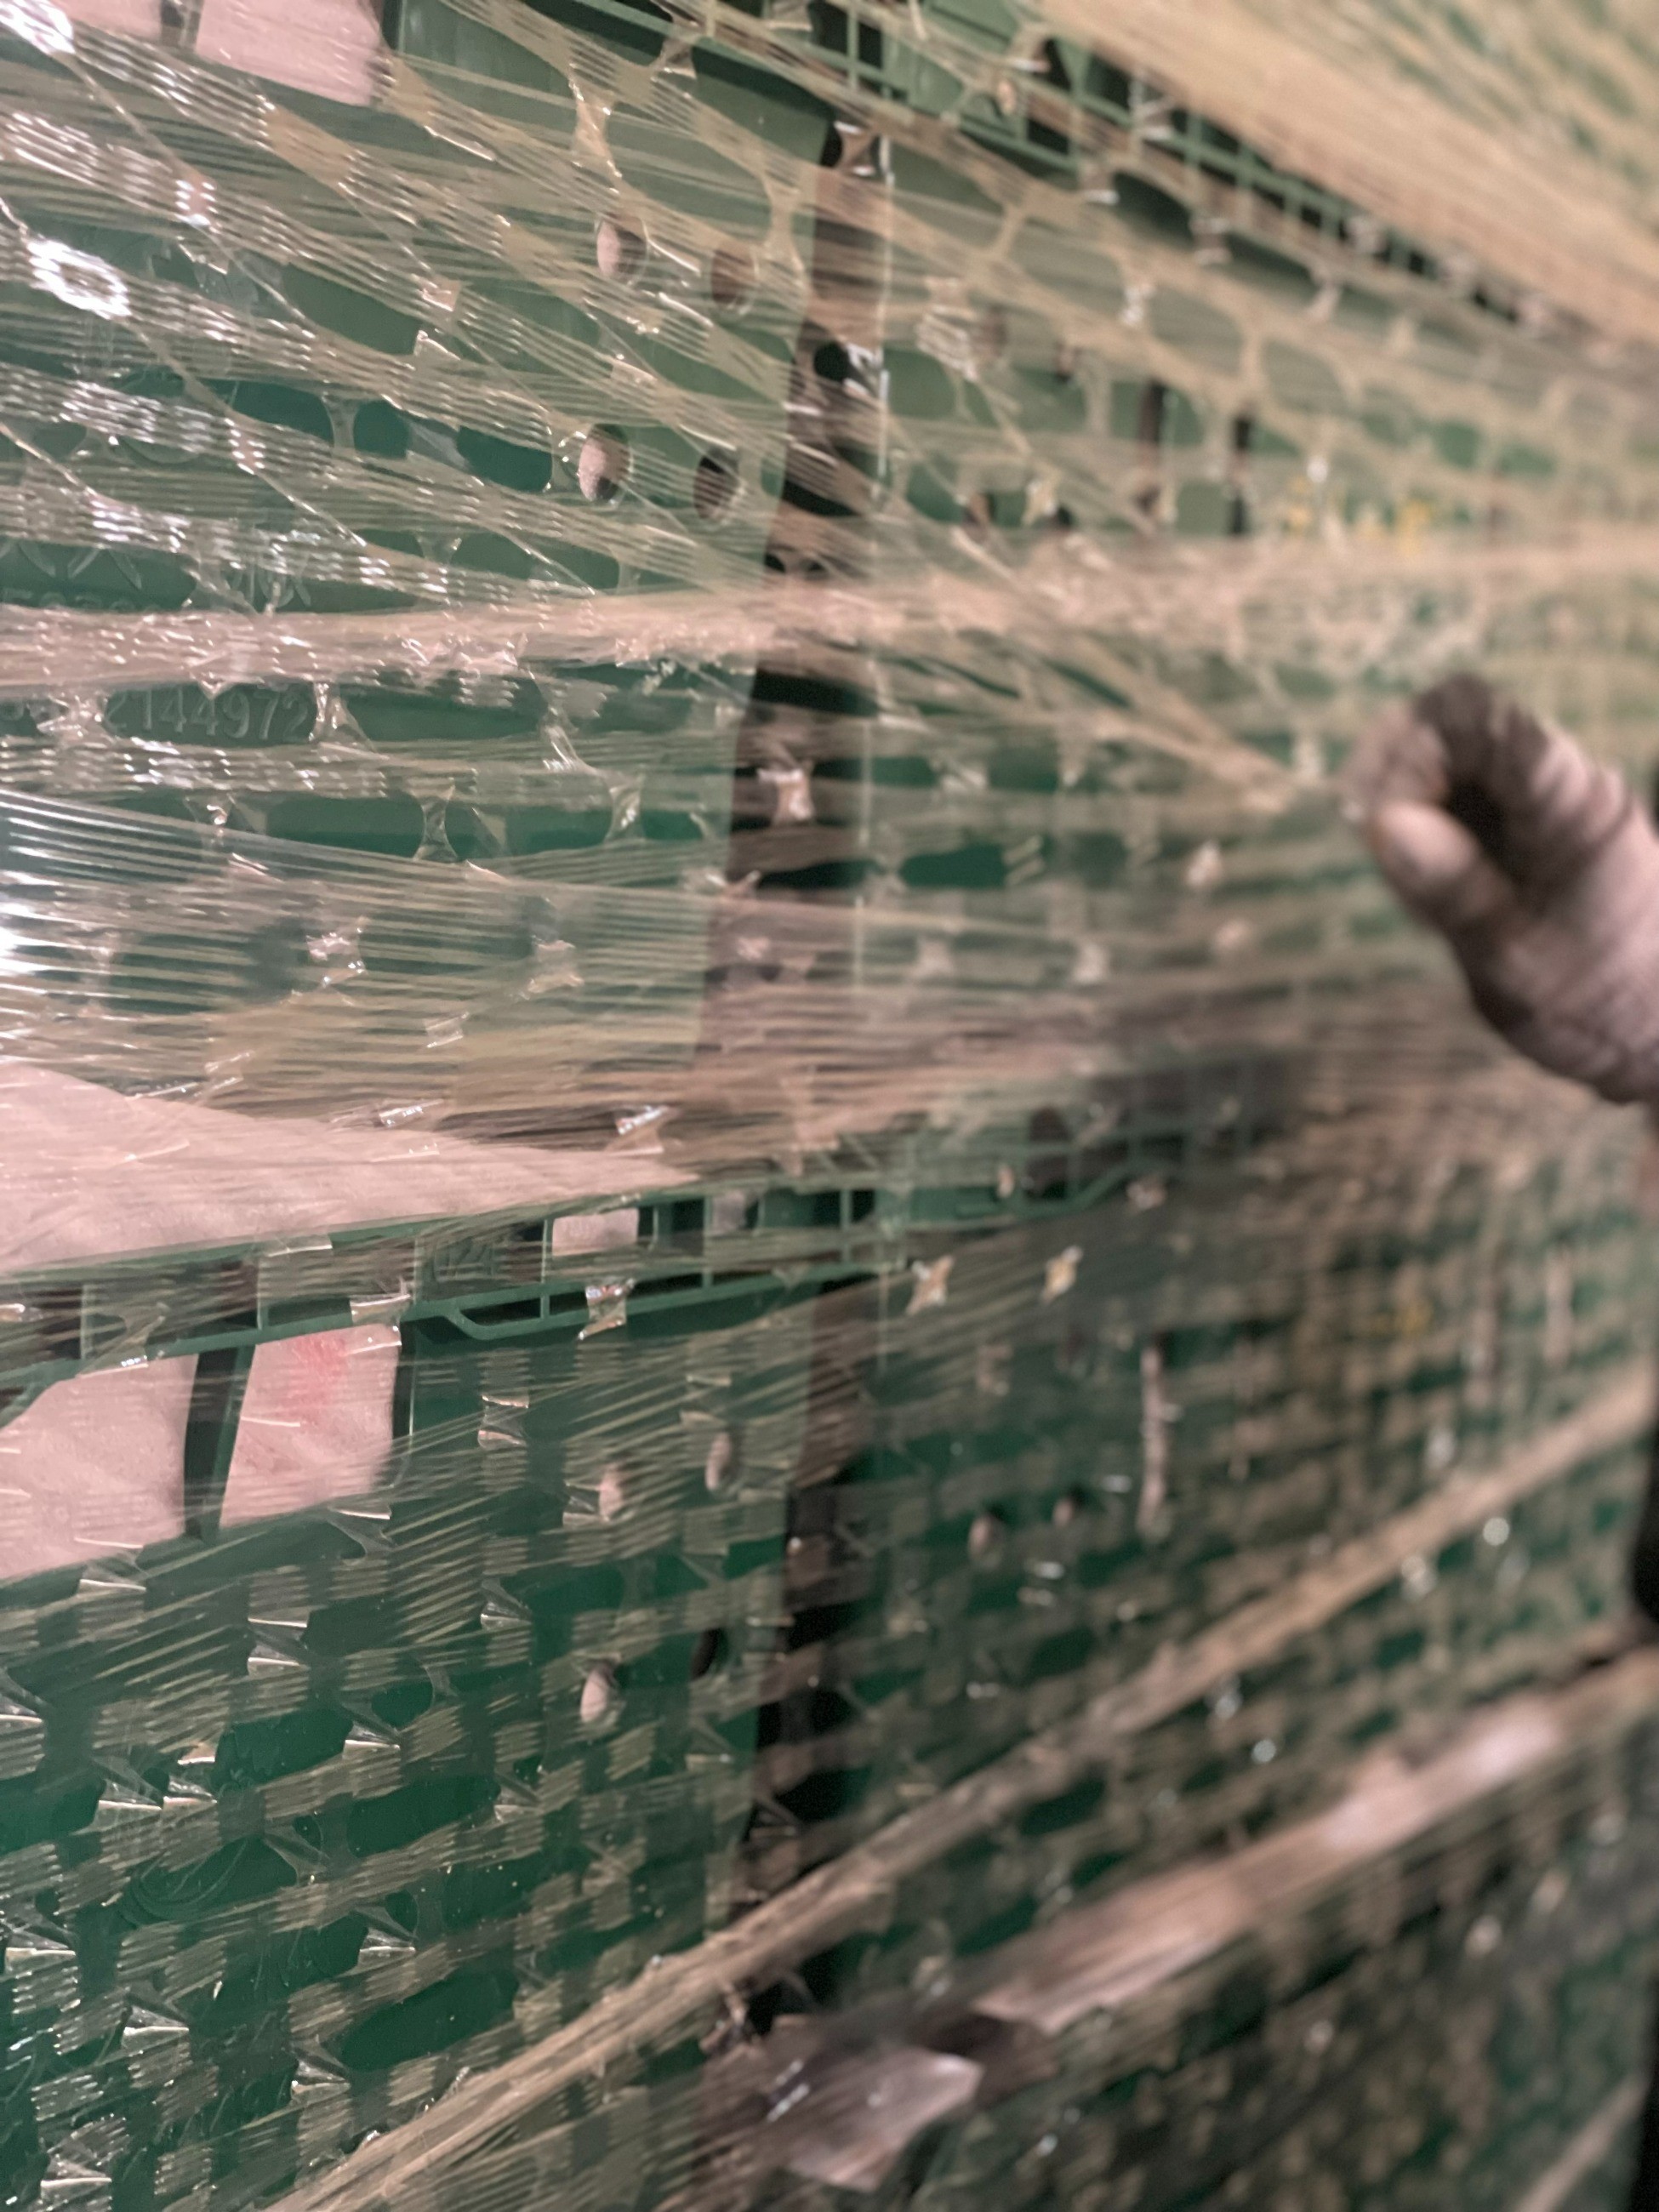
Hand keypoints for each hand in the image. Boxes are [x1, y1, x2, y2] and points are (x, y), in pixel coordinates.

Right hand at [1354, 674, 1658, 1103]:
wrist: (1656, 1035)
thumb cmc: (1601, 1008)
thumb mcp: (1515, 963)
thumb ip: (1455, 890)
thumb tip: (1385, 823)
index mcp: (1568, 804)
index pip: (1471, 716)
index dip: (1404, 750)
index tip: (1377, 823)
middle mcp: (1562, 785)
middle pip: (1453, 726)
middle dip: (1395, 780)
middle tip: (1379, 855)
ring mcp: (1546, 806)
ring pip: (1451, 762)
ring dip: (1407, 811)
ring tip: (1411, 890)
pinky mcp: (1531, 832)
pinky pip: (1462, 802)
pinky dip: (1427, 836)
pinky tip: (1431, 897)